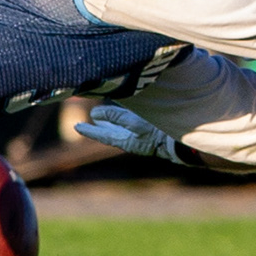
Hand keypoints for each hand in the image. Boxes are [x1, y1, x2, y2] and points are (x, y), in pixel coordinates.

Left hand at [74, 104, 198, 166]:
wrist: (179, 142)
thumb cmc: (157, 133)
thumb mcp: (134, 124)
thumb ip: (115, 117)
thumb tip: (94, 113)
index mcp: (124, 140)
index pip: (101, 135)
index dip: (89, 131)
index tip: (76, 127)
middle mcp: (129, 139)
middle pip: (108, 132)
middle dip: (97, 128)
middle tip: (83, 125)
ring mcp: (138, 136)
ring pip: (119, 128)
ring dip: (108, 123)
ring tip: (100, 119)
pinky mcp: (147, 131)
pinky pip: (130, 124)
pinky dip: (122, 119)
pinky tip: (125, 114)